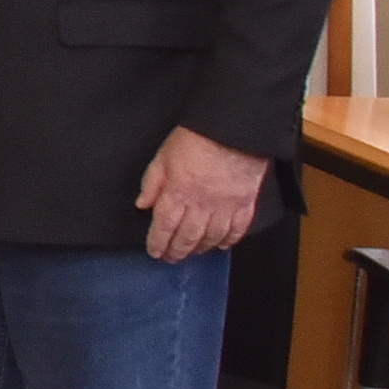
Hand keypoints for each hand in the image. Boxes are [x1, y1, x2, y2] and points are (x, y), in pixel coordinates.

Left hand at [136, 126, 268, 264]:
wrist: (234, 129)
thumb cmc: (198, 138)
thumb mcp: (163, 157)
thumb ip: (152, 183)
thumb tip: (143, 204)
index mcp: (177, 194)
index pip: (164, 227)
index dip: (158, 243)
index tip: (155, 251)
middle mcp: (201, 205)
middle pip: (187, 237)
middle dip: (177, 251)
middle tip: (172, 258)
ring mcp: (225, 206)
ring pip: (212, 237)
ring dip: (201, 248)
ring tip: (193, 252)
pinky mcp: (245, 203)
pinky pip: (238, 229)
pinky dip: (230, 240)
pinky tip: (223, 244)